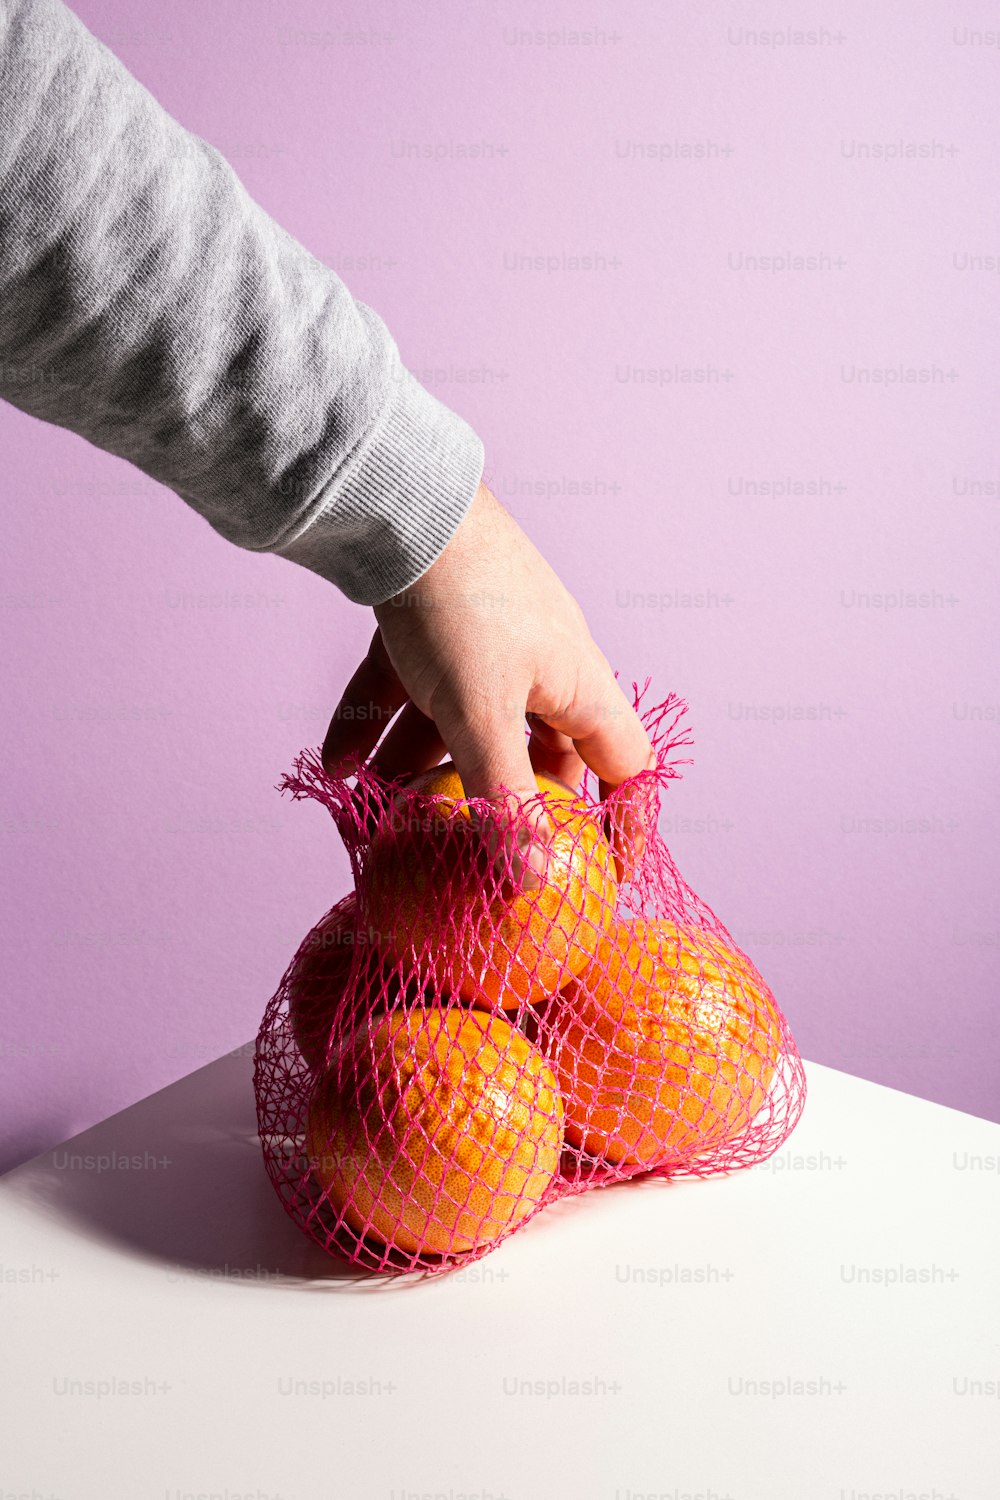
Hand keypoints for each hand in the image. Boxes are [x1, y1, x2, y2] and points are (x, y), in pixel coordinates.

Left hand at [322, 481, 655, 883]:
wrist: (400, 504)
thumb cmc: (461, 607)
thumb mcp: (481, 715)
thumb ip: (505, 799)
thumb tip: (536, 880)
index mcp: (577, 684)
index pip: (623, 764)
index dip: (624, 819)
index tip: (604, 872)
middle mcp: (539, 664)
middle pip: (530, 753)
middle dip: (497, 803)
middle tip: (470, 852)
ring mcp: (483, 642)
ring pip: (457, 724)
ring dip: (419, 770)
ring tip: (378, 814)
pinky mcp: (429, 625)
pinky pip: (407, 690)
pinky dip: (377, 725)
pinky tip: (335, 764)